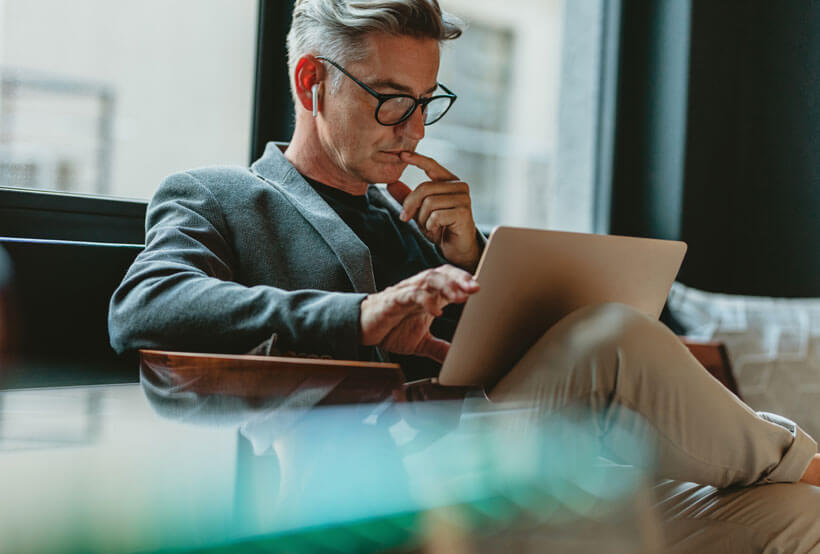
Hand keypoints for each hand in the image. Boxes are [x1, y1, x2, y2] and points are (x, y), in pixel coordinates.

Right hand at [360, 265, 479, 362]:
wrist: (361, 330)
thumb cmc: (390, 329)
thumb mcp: (421, 342)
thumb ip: (440, 348)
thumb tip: (458, 360)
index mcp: (429, 295)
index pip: (450, 280)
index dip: (466, 282)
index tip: (482, 290)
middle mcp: (419, 289)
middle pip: (443, 273)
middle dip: (460, 279)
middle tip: (476, 288)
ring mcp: (406, 292)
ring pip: (429, 279)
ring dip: (446, 285)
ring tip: (460, 295)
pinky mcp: (392, 300)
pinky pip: (410, 295)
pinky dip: (425, 300)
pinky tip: (436, 310)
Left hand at [387, 151, 480, 271]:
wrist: (457, 248)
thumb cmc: (441, 228)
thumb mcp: (419, 211)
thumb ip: (407, 198)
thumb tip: (391, 183)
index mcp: (449, 181)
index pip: (431, 165)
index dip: (417, 159)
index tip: (401, 154)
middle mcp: (459, 186)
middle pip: (424, 188)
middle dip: (410, 205)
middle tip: (405, 218)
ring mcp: (463, 198)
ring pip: (429, 202)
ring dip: (423, 219)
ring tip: (429, 227)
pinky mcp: (463, 212)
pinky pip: (436, 216)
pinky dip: (431, 226)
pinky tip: (438, 231)